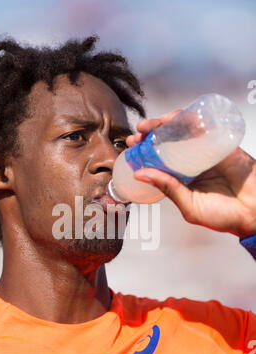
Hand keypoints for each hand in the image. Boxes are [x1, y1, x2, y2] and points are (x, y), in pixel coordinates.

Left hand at [126, 112, 255, 238]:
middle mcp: (191, 161)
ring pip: (184, 130)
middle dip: (151, 133)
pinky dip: (192, 119)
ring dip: (166, 123)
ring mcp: (206, 151)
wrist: (253, 213)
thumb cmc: (222, 216)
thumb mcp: (188, 205)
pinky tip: (177, 118)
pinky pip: (205, 127)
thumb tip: (140, 173)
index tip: (130, 146)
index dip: (144, 151)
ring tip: (150, 124)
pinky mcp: (221, 143)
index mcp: (181, 177)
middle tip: (137, 132)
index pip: (158, 159)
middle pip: (168, 141)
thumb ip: (167, 188)